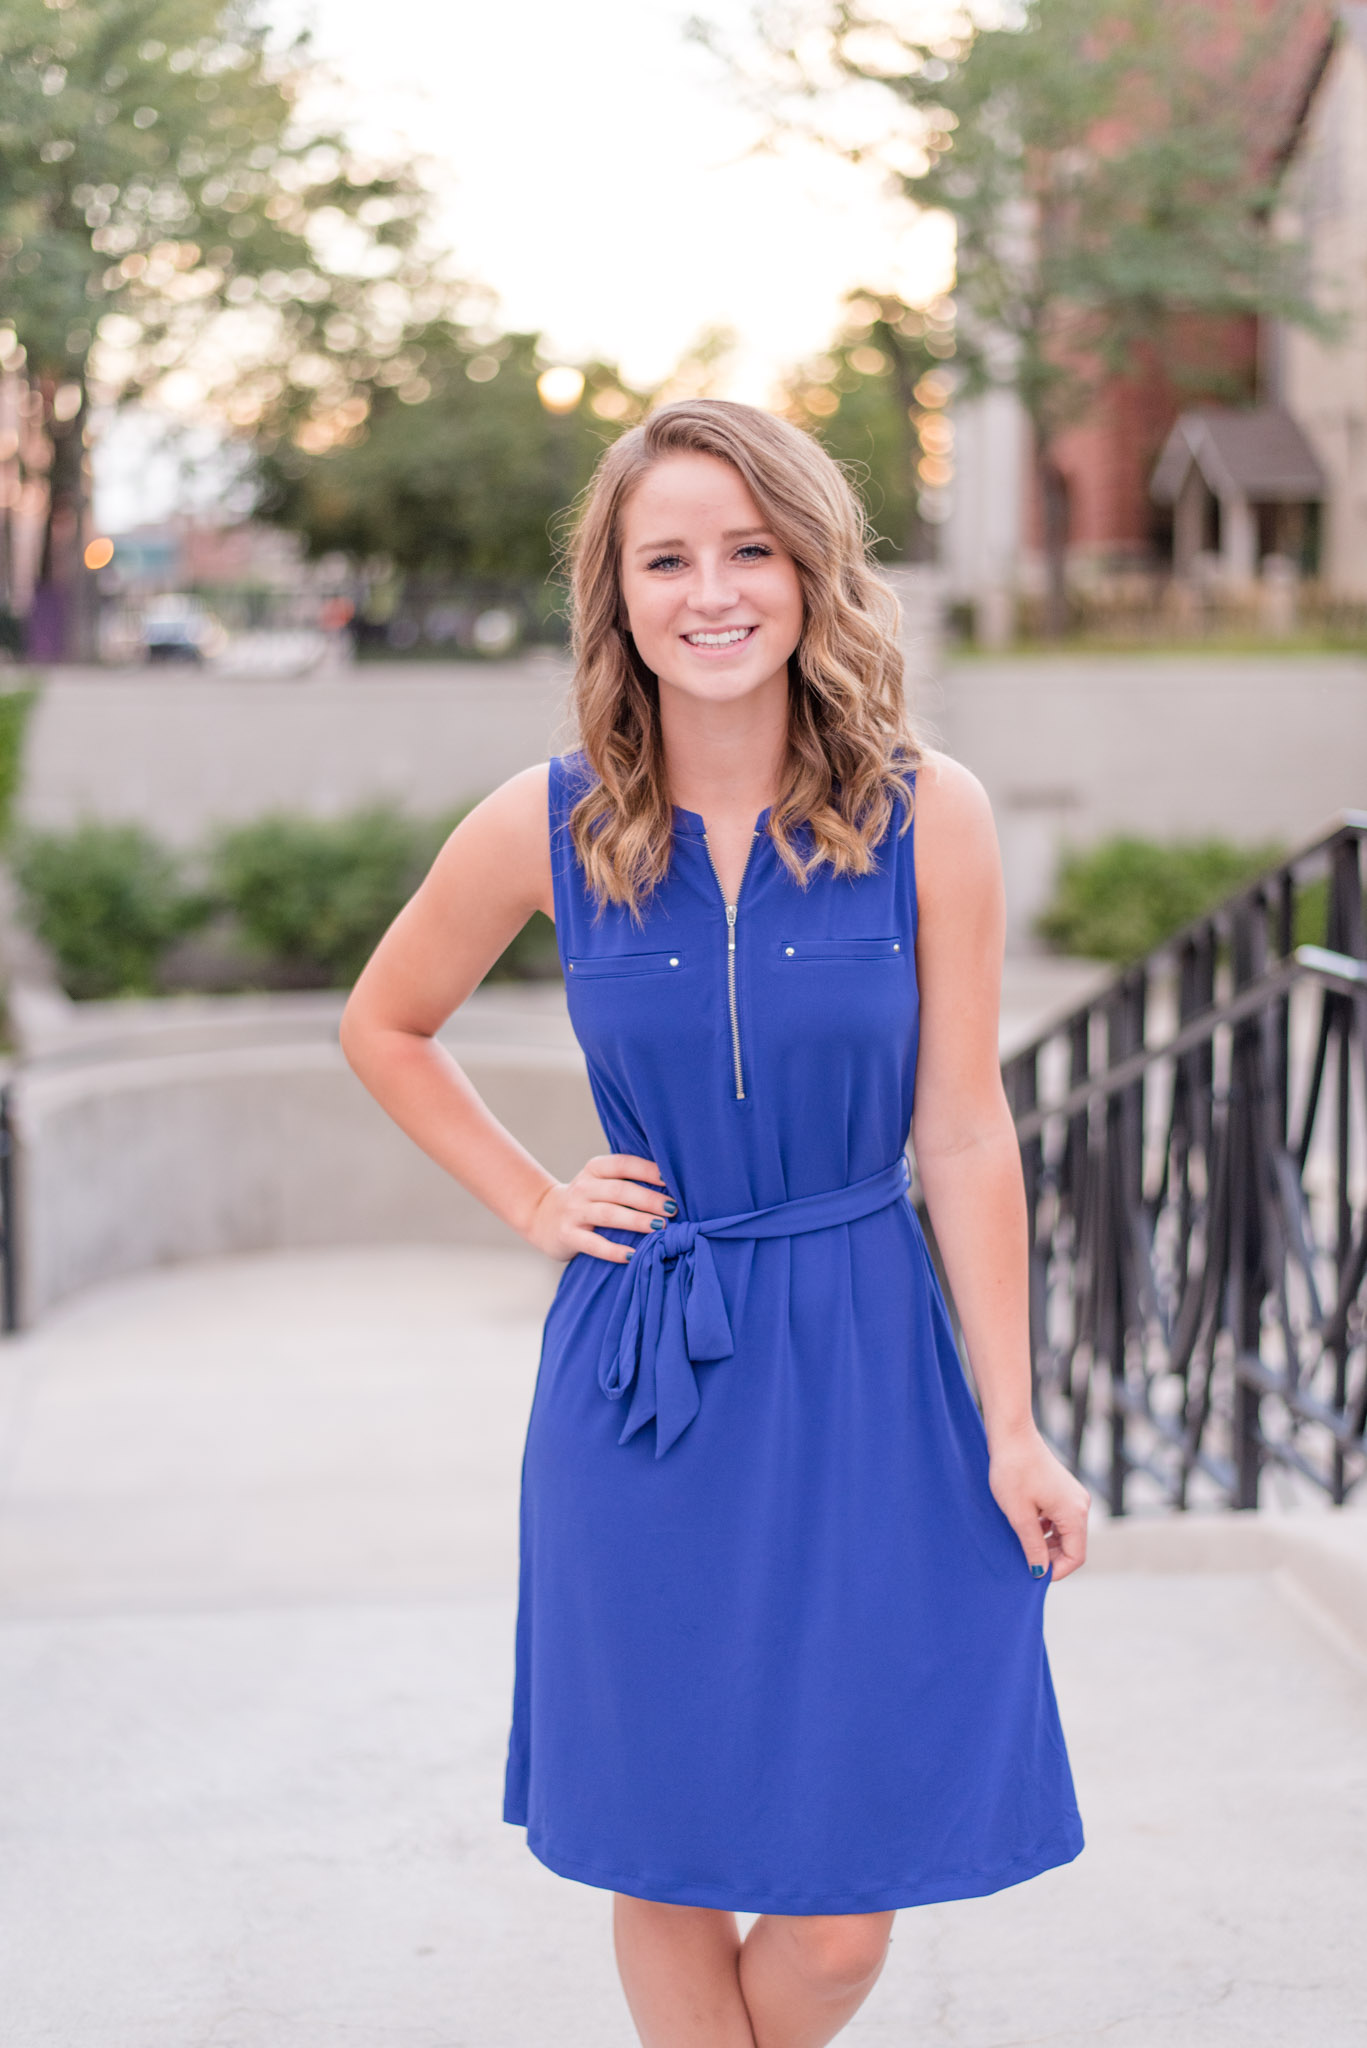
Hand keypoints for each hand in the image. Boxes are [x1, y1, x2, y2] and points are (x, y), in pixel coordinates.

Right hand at [524, 1153, 670, 1264]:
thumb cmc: (587, 1199)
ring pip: (609, 1214)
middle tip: (673, 1209)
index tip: (671, 1180)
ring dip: (636, 1220)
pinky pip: (594, 1243)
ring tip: (660, 1227)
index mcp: (595, 1169)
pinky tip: (633, 1255)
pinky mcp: (568, 1235)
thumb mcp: (601, 1183)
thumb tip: (673, 1188)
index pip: (623, 1164)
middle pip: (620, 1190)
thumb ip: (628, 1181)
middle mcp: (584, 1188)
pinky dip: (614, 1250)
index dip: (648, 1170)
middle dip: (648, 1199)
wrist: (542, 1216)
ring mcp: (574, 1212)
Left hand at [987, 1425, 1089, 1581]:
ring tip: (1022, 1543)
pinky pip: (1060, 1519)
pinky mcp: (1063, 1491)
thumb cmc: (1013, 1472)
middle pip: (1073, 1545)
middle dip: (1051, 1558)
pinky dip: (1046, 1528)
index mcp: (1075, 1513)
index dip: (1056, 1571)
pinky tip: (1026, 1525)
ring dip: (1046, 1543)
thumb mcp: (1019, 1515)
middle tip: (1024, 1561)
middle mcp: (1081, 1505)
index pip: (1076, 1557)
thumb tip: (1040, 1571)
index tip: (1033, 1575)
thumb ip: (1032, 1546)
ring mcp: (1074, 1496)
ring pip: (1065, 1533)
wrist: (1012, 1435)